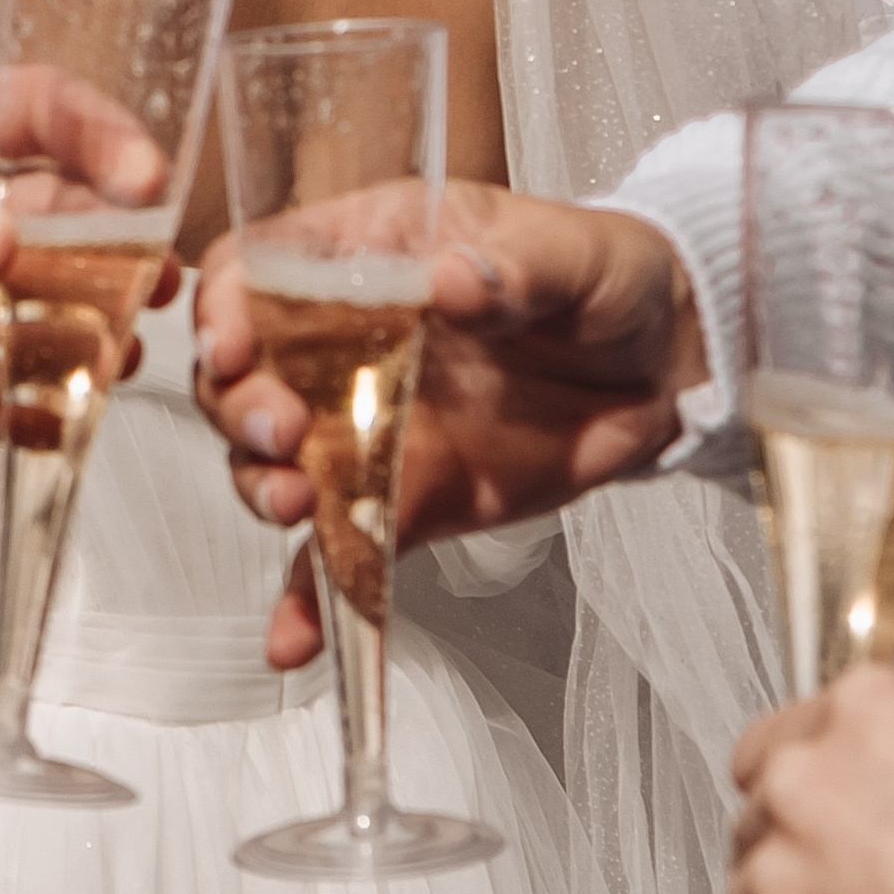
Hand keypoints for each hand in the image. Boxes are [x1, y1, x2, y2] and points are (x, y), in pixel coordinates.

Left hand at [0, 67, 173, 482]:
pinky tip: (64, 422)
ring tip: (121, 349)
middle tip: (156, 280)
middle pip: (46, 213)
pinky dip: (30, 411)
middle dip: (109, 243)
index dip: (92, 134)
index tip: (148, 176)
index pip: (16, 110)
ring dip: (83, 326)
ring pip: (29, 308)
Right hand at [195, 186, 700, 555]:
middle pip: (245, 372)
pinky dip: (313, 596)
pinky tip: (295, 638)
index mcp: (368, 256)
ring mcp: (365, 426)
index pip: (258, 269)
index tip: (236, 345)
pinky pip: (341, 550)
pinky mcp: (402, 499)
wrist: (666, 367)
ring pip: (275, 462)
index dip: (227, 305)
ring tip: (298, 504)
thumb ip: (511, 270)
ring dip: (264, 487)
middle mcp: (345, 342)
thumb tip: (447, 281)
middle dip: (241, 406)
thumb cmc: (607, 280)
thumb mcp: (572, 255)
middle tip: (283, 433)